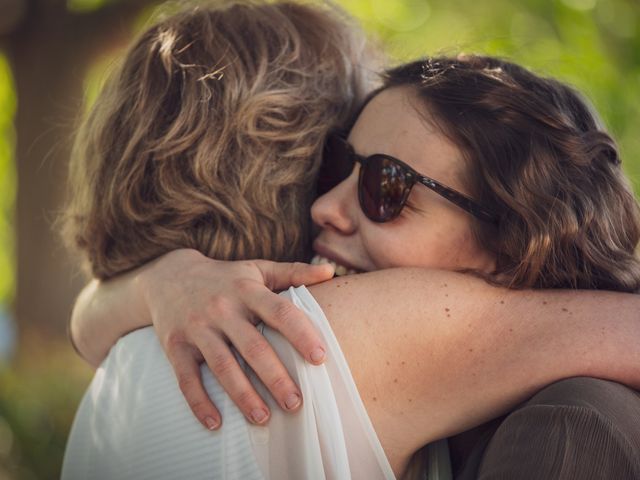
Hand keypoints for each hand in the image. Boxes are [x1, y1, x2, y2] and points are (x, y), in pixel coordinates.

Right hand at [137, 249, 333, 429]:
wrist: (167, 275)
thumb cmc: (225, 278)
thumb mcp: (257, 269)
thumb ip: (294, 271)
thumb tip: (330, 273)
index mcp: (247, 290)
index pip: (279, 312)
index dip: (301, 334)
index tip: (320, 358)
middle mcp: (222, 309)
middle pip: (253, 346)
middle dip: (276, 378)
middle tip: (297, 403)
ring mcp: (197, 328)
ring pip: (222, 366)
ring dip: (243, 395)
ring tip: (264, 419)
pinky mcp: (175, 346)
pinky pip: (186, 378)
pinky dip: (199, 402)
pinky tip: (215, 423)